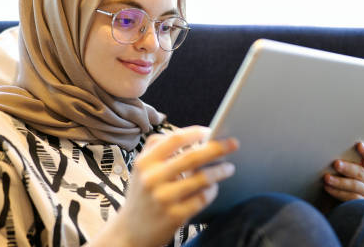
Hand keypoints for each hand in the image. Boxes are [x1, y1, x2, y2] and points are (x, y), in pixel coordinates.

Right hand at [96, 126, 238, 246]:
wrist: (129, 233)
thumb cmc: (143, 194)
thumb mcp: (141, 169)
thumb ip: (160, 150)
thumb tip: (197, 136)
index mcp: (144, 162)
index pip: (175, 139)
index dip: (196, 133)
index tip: (211, 131)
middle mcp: (152, 178)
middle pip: (192, 157)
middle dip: (217, 148)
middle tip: (234, 143)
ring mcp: (163, 198)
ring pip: (201, 178)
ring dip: (220, 171)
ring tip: (229, 167)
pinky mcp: (174, 216)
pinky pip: (202, 198)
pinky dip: (212, 191)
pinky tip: (214, 188)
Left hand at [323, 142, 363, 201]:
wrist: (330, 203)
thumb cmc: (334, 180)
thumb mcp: (338, 170)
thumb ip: (340, 161)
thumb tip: (329, 152)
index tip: (359, 145)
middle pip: (362, 172)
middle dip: (348, 168)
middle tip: (336, 164)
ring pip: (356, 186)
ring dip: (340, 182)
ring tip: (326, 178)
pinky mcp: (361, 205)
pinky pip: (351, 198)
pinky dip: (338, 192)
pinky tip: (328, 188)